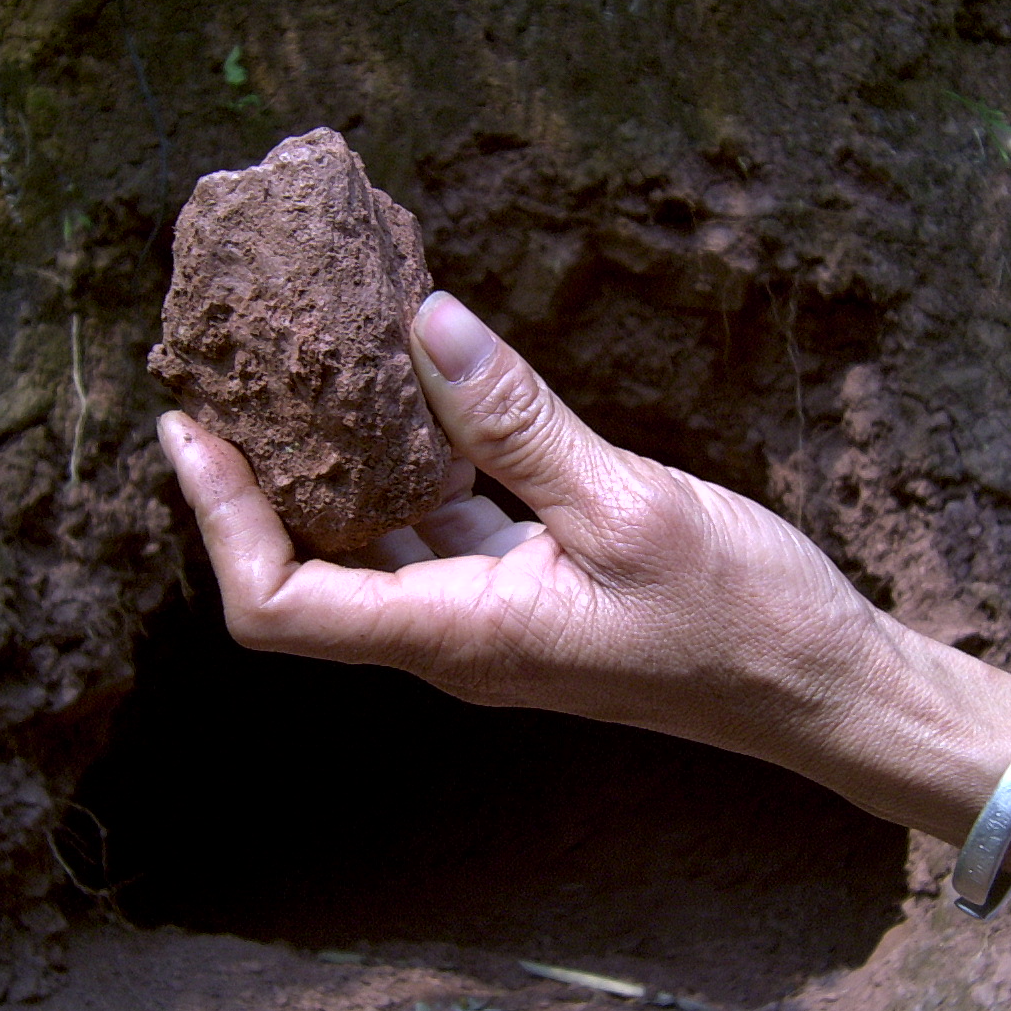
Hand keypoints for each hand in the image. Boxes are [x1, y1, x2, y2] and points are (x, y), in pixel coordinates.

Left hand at [157, 291, 896, 781]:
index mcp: (462, 638)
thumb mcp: (631, 508)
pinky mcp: (525, 587)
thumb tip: (427, 325)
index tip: (193, 429)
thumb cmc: (741, 621)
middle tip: (229, 376)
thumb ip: (522, 423)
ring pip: (371, 543)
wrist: (817, 686)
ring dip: (329, 464)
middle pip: (305, 570)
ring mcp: (487, 614)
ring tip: (304, 366)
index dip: (221, 522)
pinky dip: (410, 460)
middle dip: (254, 480)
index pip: (283, 607)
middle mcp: (454, 635)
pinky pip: (437, 526)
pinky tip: (417, 389)